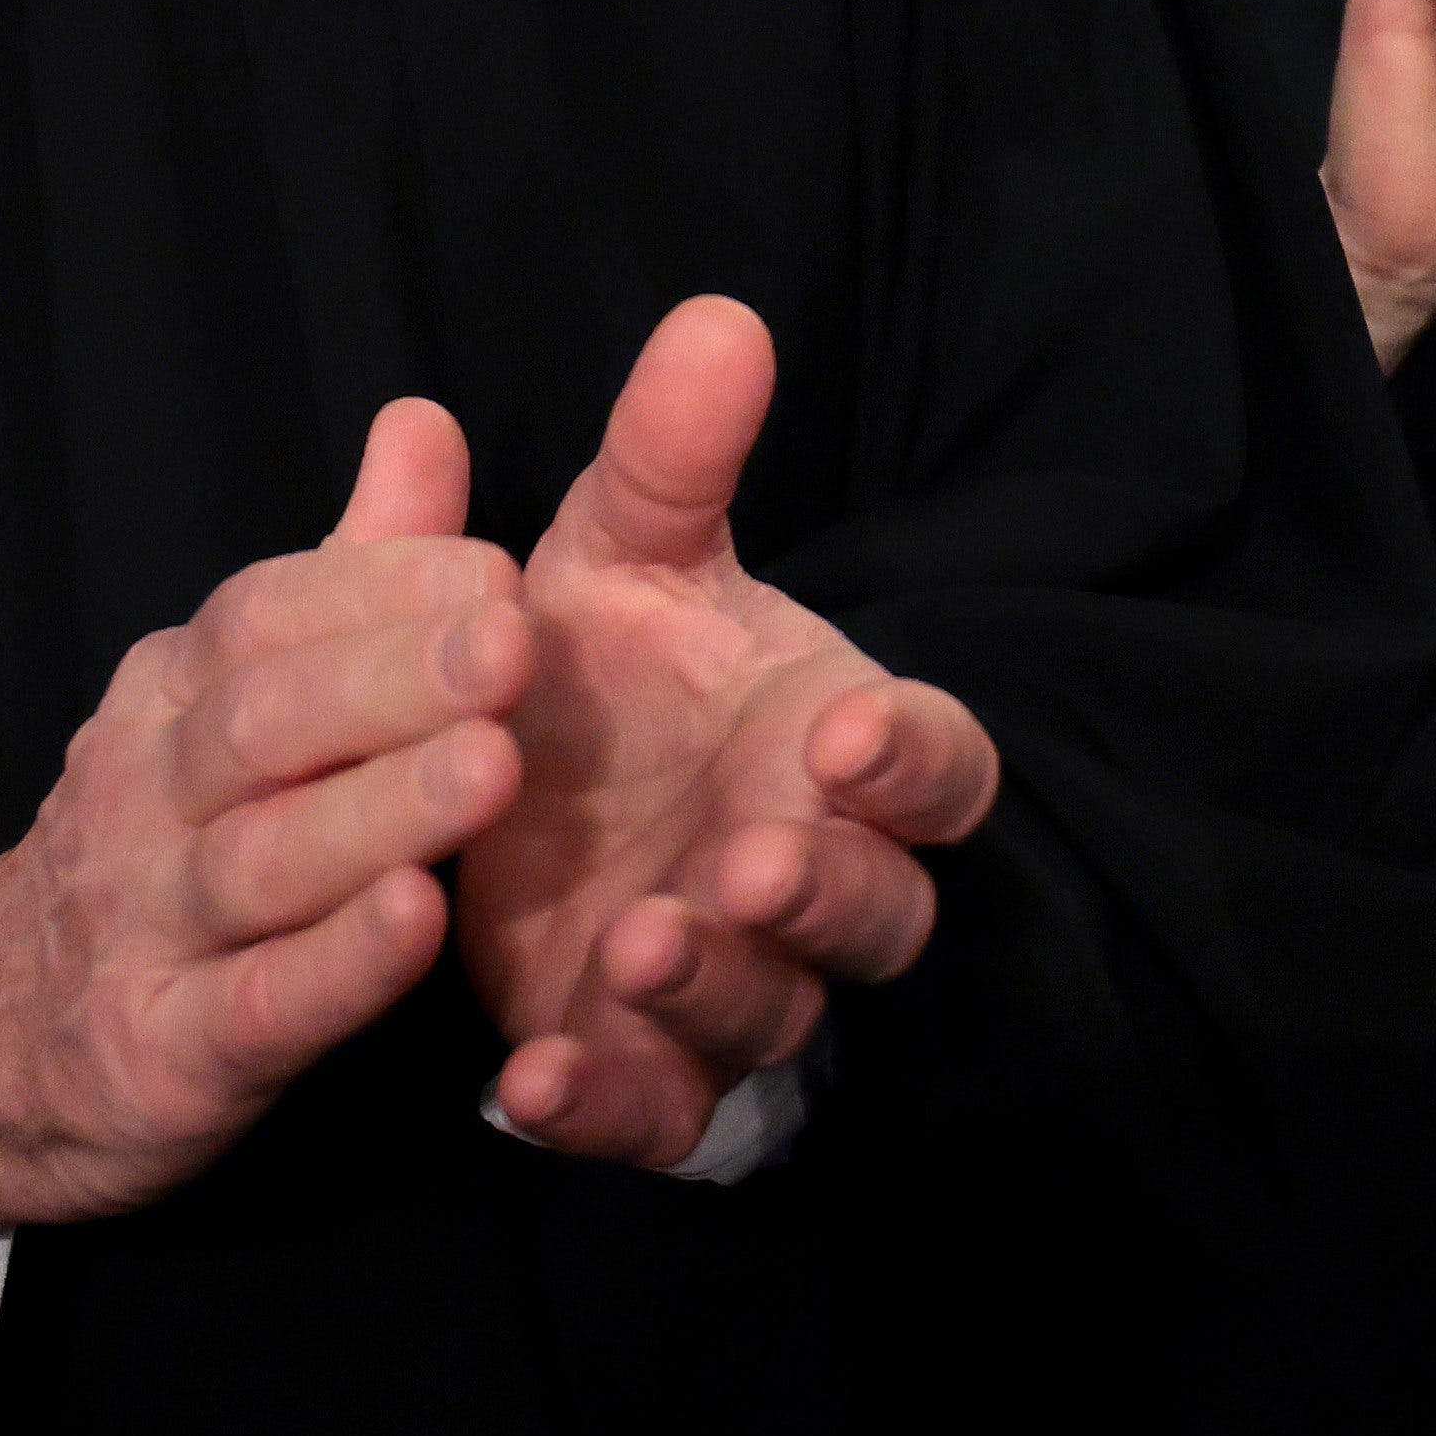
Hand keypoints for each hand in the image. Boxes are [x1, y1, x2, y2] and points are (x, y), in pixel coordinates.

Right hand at [0, 404, 520, 1244]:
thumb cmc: (166, 850)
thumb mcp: (233, 702)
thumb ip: (345, 574)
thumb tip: (423, 422)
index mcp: (174, 697)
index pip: (265, 618)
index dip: (378, 590)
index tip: (497, 570)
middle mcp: (148, 796)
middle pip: (263, 721)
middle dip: (392, 678)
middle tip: (512, 644)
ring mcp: (148, 926)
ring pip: (264, 859)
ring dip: (380, 809)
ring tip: (493, 768)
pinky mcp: (166, 1052)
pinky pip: (260, 1004)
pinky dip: (337, 966)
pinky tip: (419, 925)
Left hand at [460, 296, 978, 1166]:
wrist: (495, 802)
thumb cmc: (603, 670)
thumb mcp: (620, 555)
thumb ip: (669, 457)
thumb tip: (716, 317)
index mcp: (840, 754)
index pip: (940, 769)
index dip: (909, 763)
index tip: (840, 733)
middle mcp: (814, 879)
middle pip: (884, 915)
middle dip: (828, 894)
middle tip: (755, 862)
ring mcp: (738, 987)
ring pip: (774, 1016)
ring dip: (715, 989)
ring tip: (636, 943)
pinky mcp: (647, 1073)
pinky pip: (658, 1117)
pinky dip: (607, 1104)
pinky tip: (535, 1080)